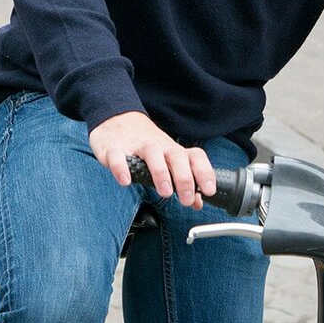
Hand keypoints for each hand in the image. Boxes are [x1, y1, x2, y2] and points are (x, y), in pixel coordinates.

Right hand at [89, 111, 215, 208]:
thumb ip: (183, 181)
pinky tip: (126, 180)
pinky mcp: (114, 148)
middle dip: (184, 177)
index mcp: (172, 151)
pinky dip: (121, 167)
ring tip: (165, 192)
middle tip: (186, 198)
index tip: (209, 190)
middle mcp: (158, 146)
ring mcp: (136, 145)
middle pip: (176, 155)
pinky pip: (118, 155)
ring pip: (152, 152)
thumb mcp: (166, 161)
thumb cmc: (146, 146)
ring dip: (160, 172)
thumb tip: (198, 202)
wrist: (117, 120)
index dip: (204, 172)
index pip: (194, 156)